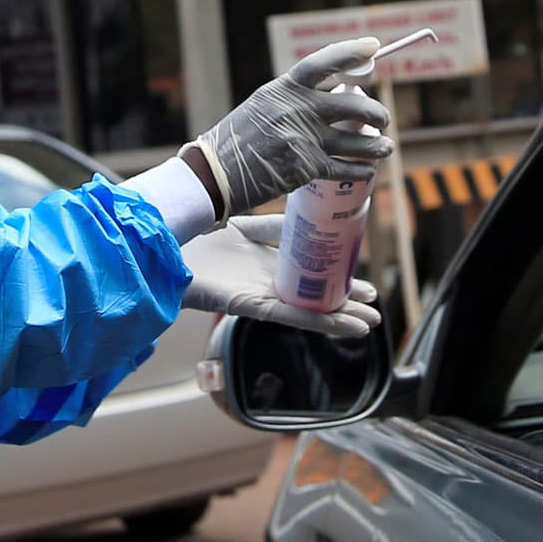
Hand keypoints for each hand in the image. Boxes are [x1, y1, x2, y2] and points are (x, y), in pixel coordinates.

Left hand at [181, 216, 381, 337]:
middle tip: (374, 306)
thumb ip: (275, 225)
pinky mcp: (250, 306)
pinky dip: (319, 321)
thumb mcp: (247, 224)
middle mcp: (267, 284)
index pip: (310, 275)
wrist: (168, 246)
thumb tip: (310, 216)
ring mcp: (261, 297)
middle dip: (345, 302)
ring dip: (341, 319)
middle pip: (314, 297)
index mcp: (267, 265)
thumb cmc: (199, 238)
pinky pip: (290, 316)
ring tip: (371, 323)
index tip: (363, 278)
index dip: (337, 278)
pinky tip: (345, 326)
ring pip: (308, 312)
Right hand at [194, 39, 393, 215]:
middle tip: (384, 118)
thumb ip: (292, 100)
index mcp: (283, 90)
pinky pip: (345, 167)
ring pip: (356, 139)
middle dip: (375, 112)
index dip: (350, 52)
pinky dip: (361, 169)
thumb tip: (328, 98)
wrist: (214, 174)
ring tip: (386, 146)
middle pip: (351, 104)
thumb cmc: (236, 141)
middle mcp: (296, 110)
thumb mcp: (260, 107)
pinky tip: (367, 170)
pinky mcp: (306, 167)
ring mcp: (303, 139)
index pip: (322, 63)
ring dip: (377, 144)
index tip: (374, 46)